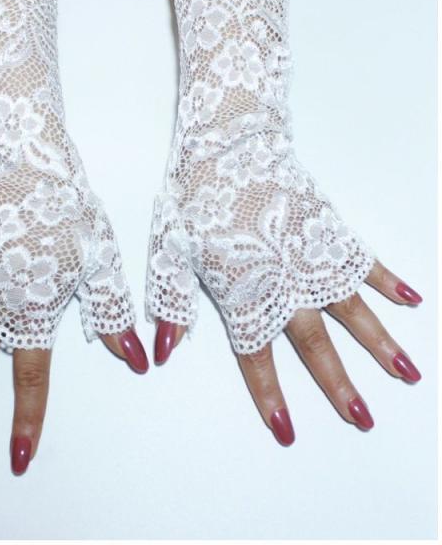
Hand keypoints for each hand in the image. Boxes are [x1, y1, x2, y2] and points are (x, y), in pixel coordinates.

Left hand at [145, 0, 421, 443]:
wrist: (233, 144)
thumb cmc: (197, 197)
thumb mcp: (171, 251)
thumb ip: (174, 304)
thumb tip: (162, 354)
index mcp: (244, 296)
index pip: (257, 359)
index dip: (271, 397)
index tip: (287, 432)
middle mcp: (286, 287)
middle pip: (317, 348)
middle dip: (339, 387)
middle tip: (363, 420)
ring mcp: (315, 260)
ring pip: (354, 314)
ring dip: (382, 347)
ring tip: (408, 377)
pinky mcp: (332, 232)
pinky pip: (368, 263)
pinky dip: (390, 283)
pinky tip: (413, 302)